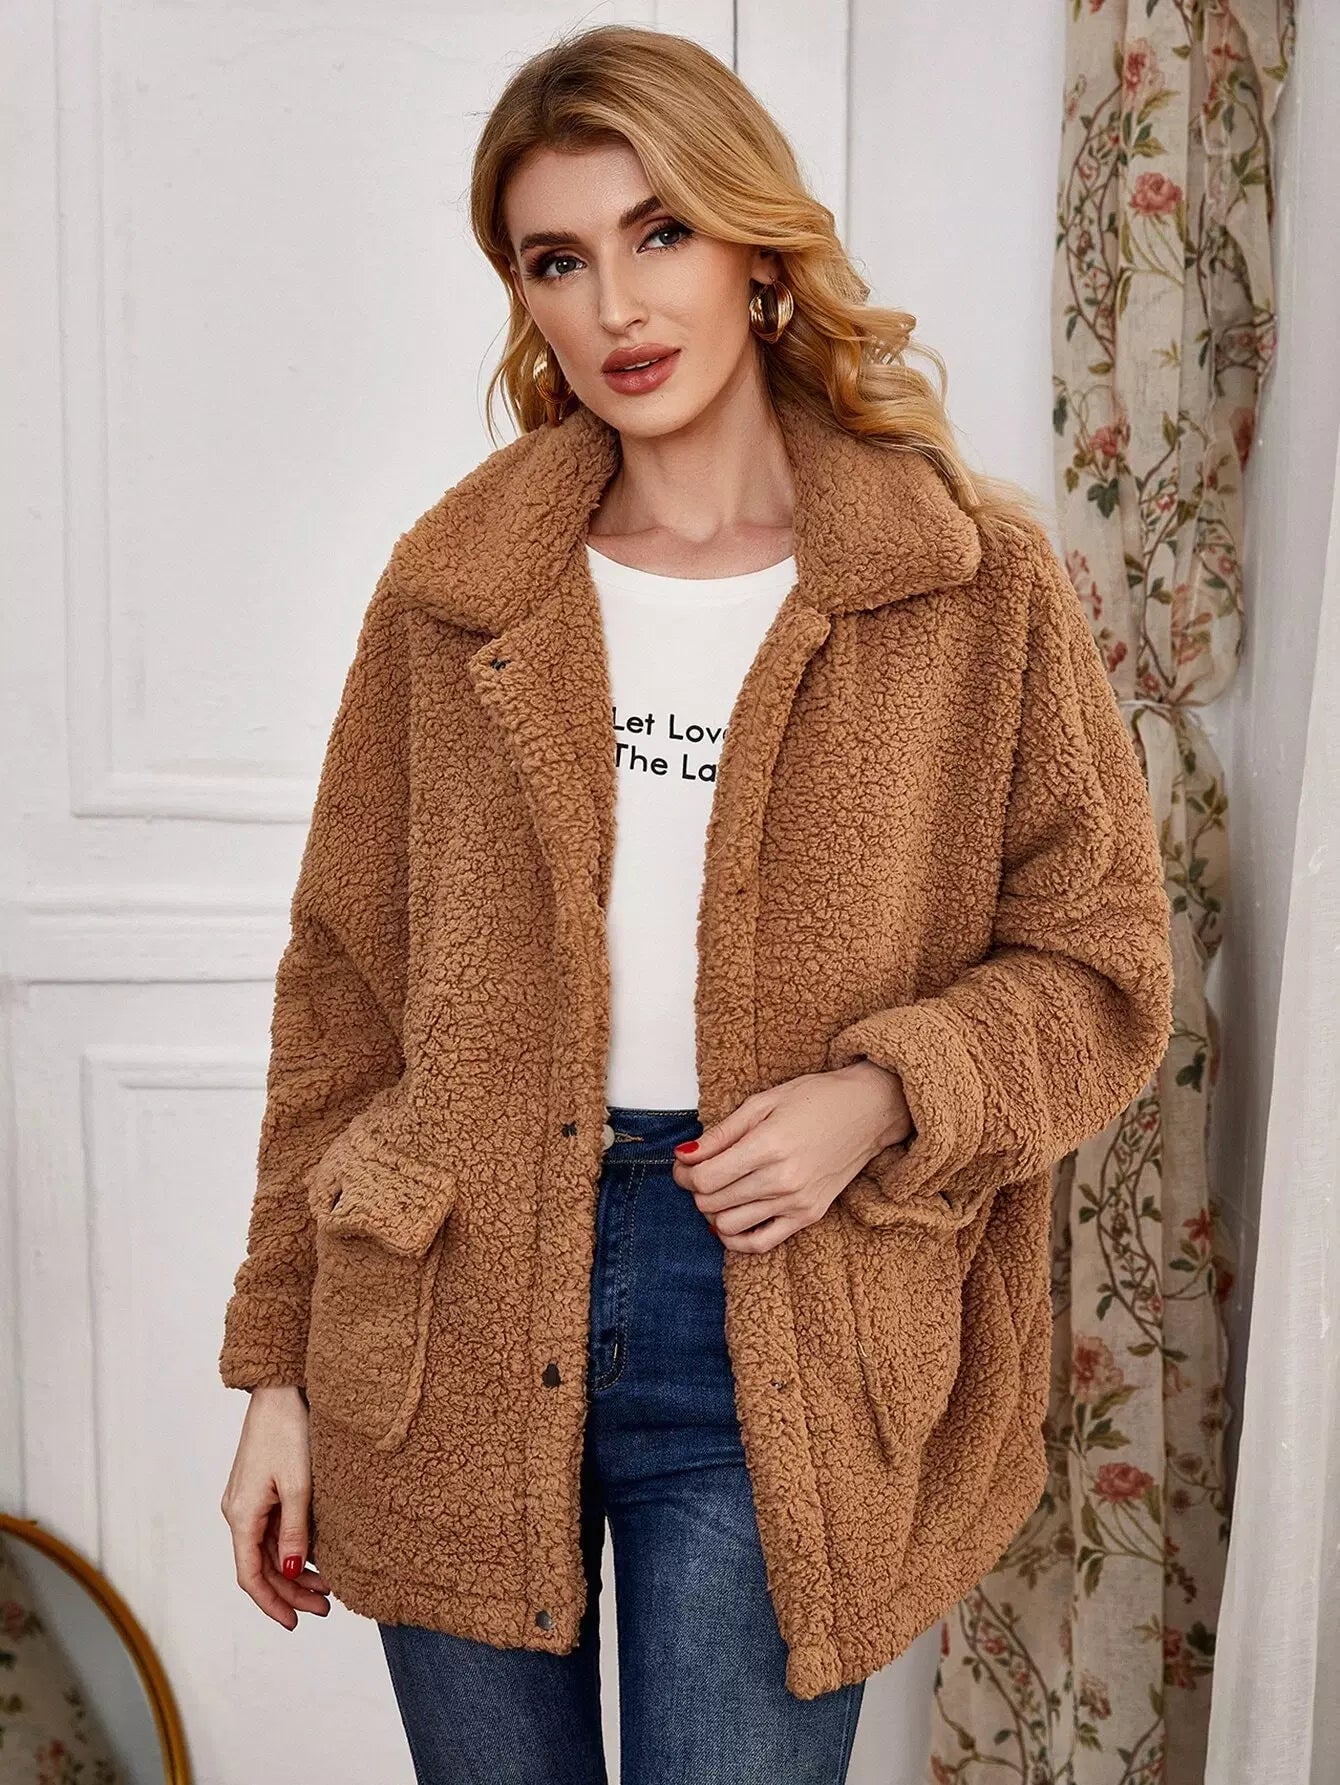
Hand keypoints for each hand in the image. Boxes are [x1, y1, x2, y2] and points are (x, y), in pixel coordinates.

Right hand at [220, 1384, 331, 1629]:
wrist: (280, 1391)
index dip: (271, 1603)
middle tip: (325, 1607)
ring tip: (327, 1588)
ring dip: (295, 1571)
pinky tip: (316, 1556)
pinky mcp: (259, 1489)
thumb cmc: (288, 1432)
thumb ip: (295, 1531)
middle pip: (261, 1567)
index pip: (251, 1575)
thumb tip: (294, 1570)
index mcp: (241, 1515)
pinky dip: (293, 1547)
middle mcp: (238, 1512)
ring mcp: (247, 1501)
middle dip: (291, 1591)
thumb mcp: (298, 1485)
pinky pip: (273, 1530)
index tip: (294, 1623)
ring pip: (269, 1550)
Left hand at [671, 1060, 912, 1253]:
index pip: (705, 1178)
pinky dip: (736, 1238)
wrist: (868, 1111)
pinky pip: (760, 1243)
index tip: (684, 1163)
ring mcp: (796, 1202)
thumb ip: (721, 1133)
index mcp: (768, 1146)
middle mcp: (781, 1180)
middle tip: (699, 1172)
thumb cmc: (815, 1099)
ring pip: (728, 1225)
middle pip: (712, 1203)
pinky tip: (732, 1219)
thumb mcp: (762, 1102)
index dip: (683, 1173)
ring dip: (713, 1211)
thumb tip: (685, 1155)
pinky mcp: (808, 1216)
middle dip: (695, 1189)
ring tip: (720, 1190)